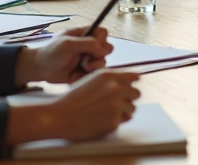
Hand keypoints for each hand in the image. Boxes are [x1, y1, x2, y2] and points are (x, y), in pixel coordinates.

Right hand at [7, 71, 141, 145]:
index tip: (129, 88)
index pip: (134, 77)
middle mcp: (115, 88)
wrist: (60, 116)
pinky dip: (115, 121)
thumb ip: (111, 80)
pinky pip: (123, 120)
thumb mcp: (91, 80)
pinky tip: (101, 119)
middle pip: (136, 93)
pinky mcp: (114, 120)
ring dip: (123, 111)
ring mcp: (116, 104)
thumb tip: (132, 85)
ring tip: (106, 112)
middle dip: (128, 99)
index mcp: (108, 75)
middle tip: (116, 104)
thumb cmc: (73, 99)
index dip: (132, 84)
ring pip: (132, 108)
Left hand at [14, 27, 113, 85]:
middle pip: (106, 48)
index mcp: (84, 34)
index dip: (102, 39)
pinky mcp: (86, 72)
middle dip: (99, 56)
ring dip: (94, 66)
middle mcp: (89, 46)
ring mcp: (88, 59)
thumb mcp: (66, 44)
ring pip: (103, 62)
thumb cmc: (51, 53)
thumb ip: (85, 43)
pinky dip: (88, 75)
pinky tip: (77, 75)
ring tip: (81, 68)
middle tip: (86, 61)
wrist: (41, 70)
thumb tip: (101, 48)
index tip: (94, 47)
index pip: (102, 32)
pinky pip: (95, 74)